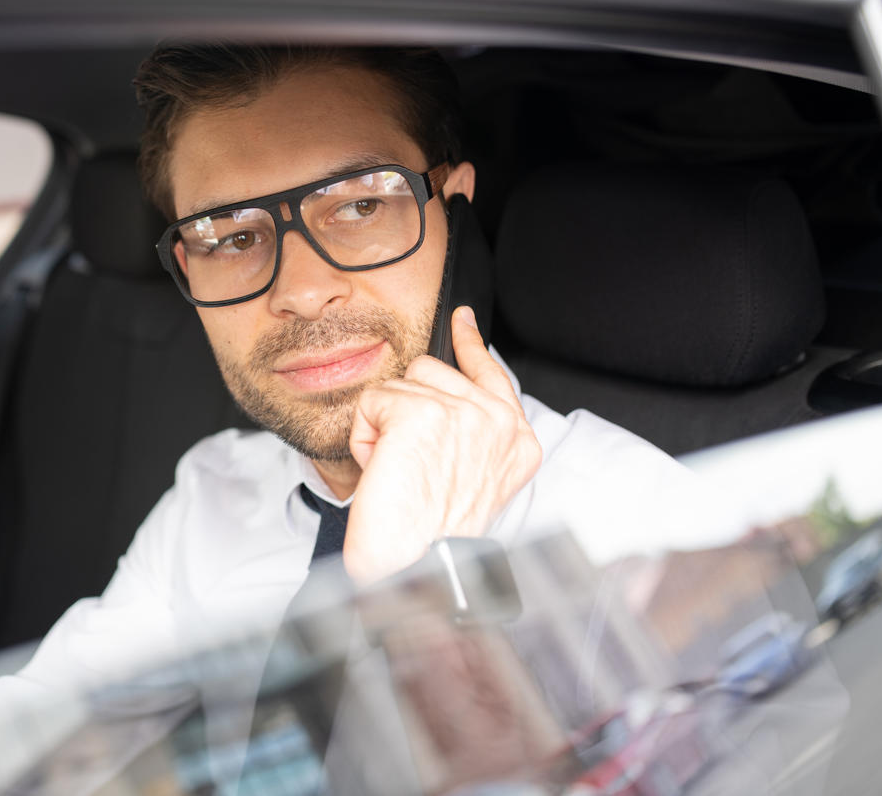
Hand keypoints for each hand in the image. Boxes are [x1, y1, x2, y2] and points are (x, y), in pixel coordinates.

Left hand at [342, 306, 541, 582]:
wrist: (419, 564)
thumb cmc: (435, 535)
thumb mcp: (474, 478)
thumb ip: (472, 432)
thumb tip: (446, 392)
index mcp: (517, 442)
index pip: (493, 372)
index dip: (471, 343)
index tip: (462, 318)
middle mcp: (499, 423)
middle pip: (432, 370)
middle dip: (406, 407)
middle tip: (410, 461)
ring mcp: (463, 412)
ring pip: (400, 384)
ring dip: (385, 425)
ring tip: (399, 469)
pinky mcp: (421, 411)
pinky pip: (373, 402)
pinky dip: (364, 436)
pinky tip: (383, 468)